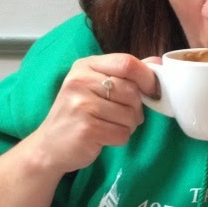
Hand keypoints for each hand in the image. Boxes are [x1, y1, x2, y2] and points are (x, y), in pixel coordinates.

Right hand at [34, 53, 158, 174]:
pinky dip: (119, 138)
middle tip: (124, 116)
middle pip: (131, 91)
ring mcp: (81, 105)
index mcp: (85, 66)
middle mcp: (80, 81)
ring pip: (130, 115)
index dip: (147, 78)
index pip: (126, 63)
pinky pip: (122, 134)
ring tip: (110, 126)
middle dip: (137, 108)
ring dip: (128, 126)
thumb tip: (158, 61)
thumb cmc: (78, 114)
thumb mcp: (96, 86)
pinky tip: (104, 137)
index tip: (152, 91)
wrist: (49, 146)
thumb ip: (125, 73)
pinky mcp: (86, 129)